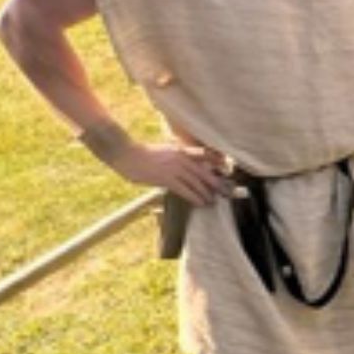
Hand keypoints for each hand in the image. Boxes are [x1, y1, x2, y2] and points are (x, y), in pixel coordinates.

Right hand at [110, 142, 232, 205]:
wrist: (126, 154)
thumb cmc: (143, 155)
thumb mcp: (165, 151)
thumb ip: (177, 157)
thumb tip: (187, 168)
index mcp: (181, 150)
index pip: (204, 155)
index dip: (217, 163)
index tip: (226, 170)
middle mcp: (181, 157)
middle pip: (204, 172)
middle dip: (216, 183)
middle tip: (226, 192)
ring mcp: (174, 167)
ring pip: (197, 182)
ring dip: (207, 193)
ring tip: (213, 201)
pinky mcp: (166, 178)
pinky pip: (185, 189)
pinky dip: (195, 197)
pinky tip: (201, 203)